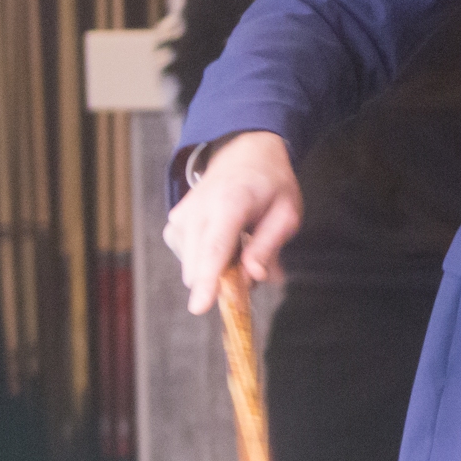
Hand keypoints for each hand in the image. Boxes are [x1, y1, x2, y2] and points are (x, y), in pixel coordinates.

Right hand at [163, 130, 302, 315]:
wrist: (243, 153)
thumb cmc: (270, 184)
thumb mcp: (287, 211)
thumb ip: (269, 246)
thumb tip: (254, 277)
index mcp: (230, 202)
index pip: (215, 247)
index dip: (208, 280)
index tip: (200, 307)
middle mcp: (197, 209)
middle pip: (201, 266)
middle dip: (227, 281)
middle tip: (255, 263)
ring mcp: (181, 217)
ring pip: (194, 269)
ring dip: (219, 271)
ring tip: (242, 245)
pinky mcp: (174, 226)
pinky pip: (190, 261)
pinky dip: (209, 262)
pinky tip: (226, 243)